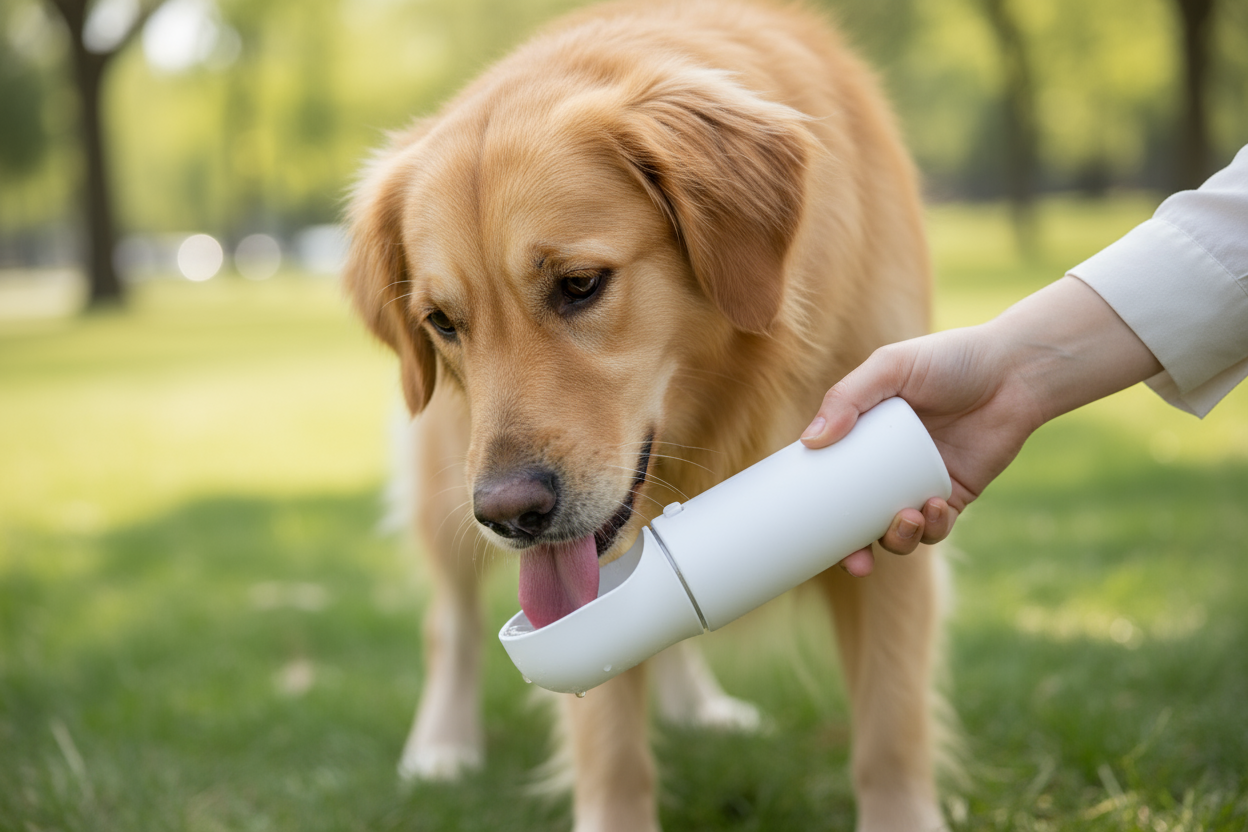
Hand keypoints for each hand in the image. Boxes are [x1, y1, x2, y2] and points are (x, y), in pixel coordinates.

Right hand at [802, 277, 1161, 576]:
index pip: (829, 478)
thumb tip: (810, 442)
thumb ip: (847, 397)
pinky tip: (935, 509)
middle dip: (853, 551)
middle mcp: (887, 465)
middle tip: (856, 561)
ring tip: (907, 519)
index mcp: (863, 437)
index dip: (814, 508)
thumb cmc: (949, 360)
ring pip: (898, 531)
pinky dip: (934, 527)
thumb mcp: (891, 367)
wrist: (1014, 371)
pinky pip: (937, 527)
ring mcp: (920, 483)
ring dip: (899, 539)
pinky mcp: (955, 494)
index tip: (801, 528)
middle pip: (858, 519)